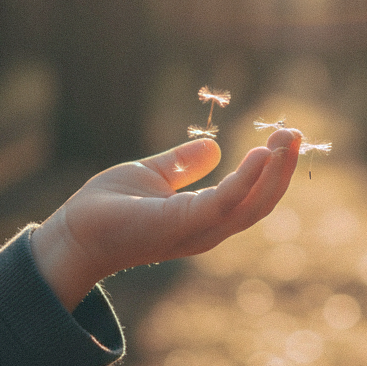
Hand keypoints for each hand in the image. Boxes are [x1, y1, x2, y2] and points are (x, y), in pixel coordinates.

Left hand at [31, 128, 300, 309]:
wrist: (71, 233)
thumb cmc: (107, 208)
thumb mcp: (153, 174)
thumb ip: (183, 164)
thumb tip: (214, 147)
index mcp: (205, 217)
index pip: (251, 197)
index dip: (273, 170)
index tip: (284, 136)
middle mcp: (207, 229)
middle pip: (260, 202)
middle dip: (283, 169)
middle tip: (295, 132)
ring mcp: (195, 231)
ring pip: (249, 205)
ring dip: (273, 172)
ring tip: (286, 138)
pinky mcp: (177, 225)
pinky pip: (222, 203)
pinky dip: (246, 180)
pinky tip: (260, 154)